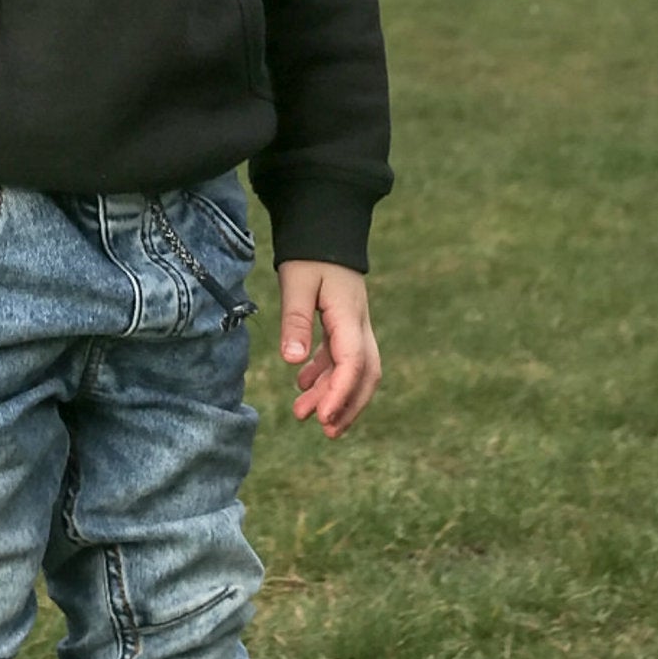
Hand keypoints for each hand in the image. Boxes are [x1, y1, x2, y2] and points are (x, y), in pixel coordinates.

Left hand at [277, 260, 381, 436]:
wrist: (325, 227)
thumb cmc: (309, 253)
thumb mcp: (296, 283)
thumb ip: (295, 321)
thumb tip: (293, 361)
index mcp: (349, 316)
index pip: (353, 363)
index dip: (340, 394)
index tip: (322, 418)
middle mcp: (359, 324)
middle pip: (364, 374)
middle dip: (348, 405)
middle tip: (325, 430)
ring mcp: (355, 325)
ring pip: (354, 369)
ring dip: (334, 393)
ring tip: (304, 414)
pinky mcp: (345, 323)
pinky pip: (342, 357)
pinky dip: (326, 374)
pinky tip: (302, 383)